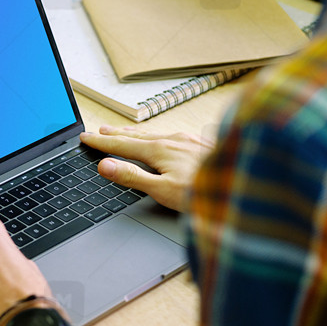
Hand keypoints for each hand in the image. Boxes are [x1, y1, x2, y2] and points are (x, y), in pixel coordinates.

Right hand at [81, 125, 214, 212]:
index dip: (101, 143)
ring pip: (155, 134)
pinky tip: (163, 139)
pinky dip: (157, 136)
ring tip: (124, 132)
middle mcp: (174, 140)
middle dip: (116, 134)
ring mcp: (189, 140)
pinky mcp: (202, 144)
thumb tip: (104, 165)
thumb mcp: (162, 190)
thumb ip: (132, 176)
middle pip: (136, 136)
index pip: (121, 145)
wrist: (241, 186)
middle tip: (99, 131)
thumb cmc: (203, 194)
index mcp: (160, 150)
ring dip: (135, 134)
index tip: (85, 138)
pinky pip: (172, 136)